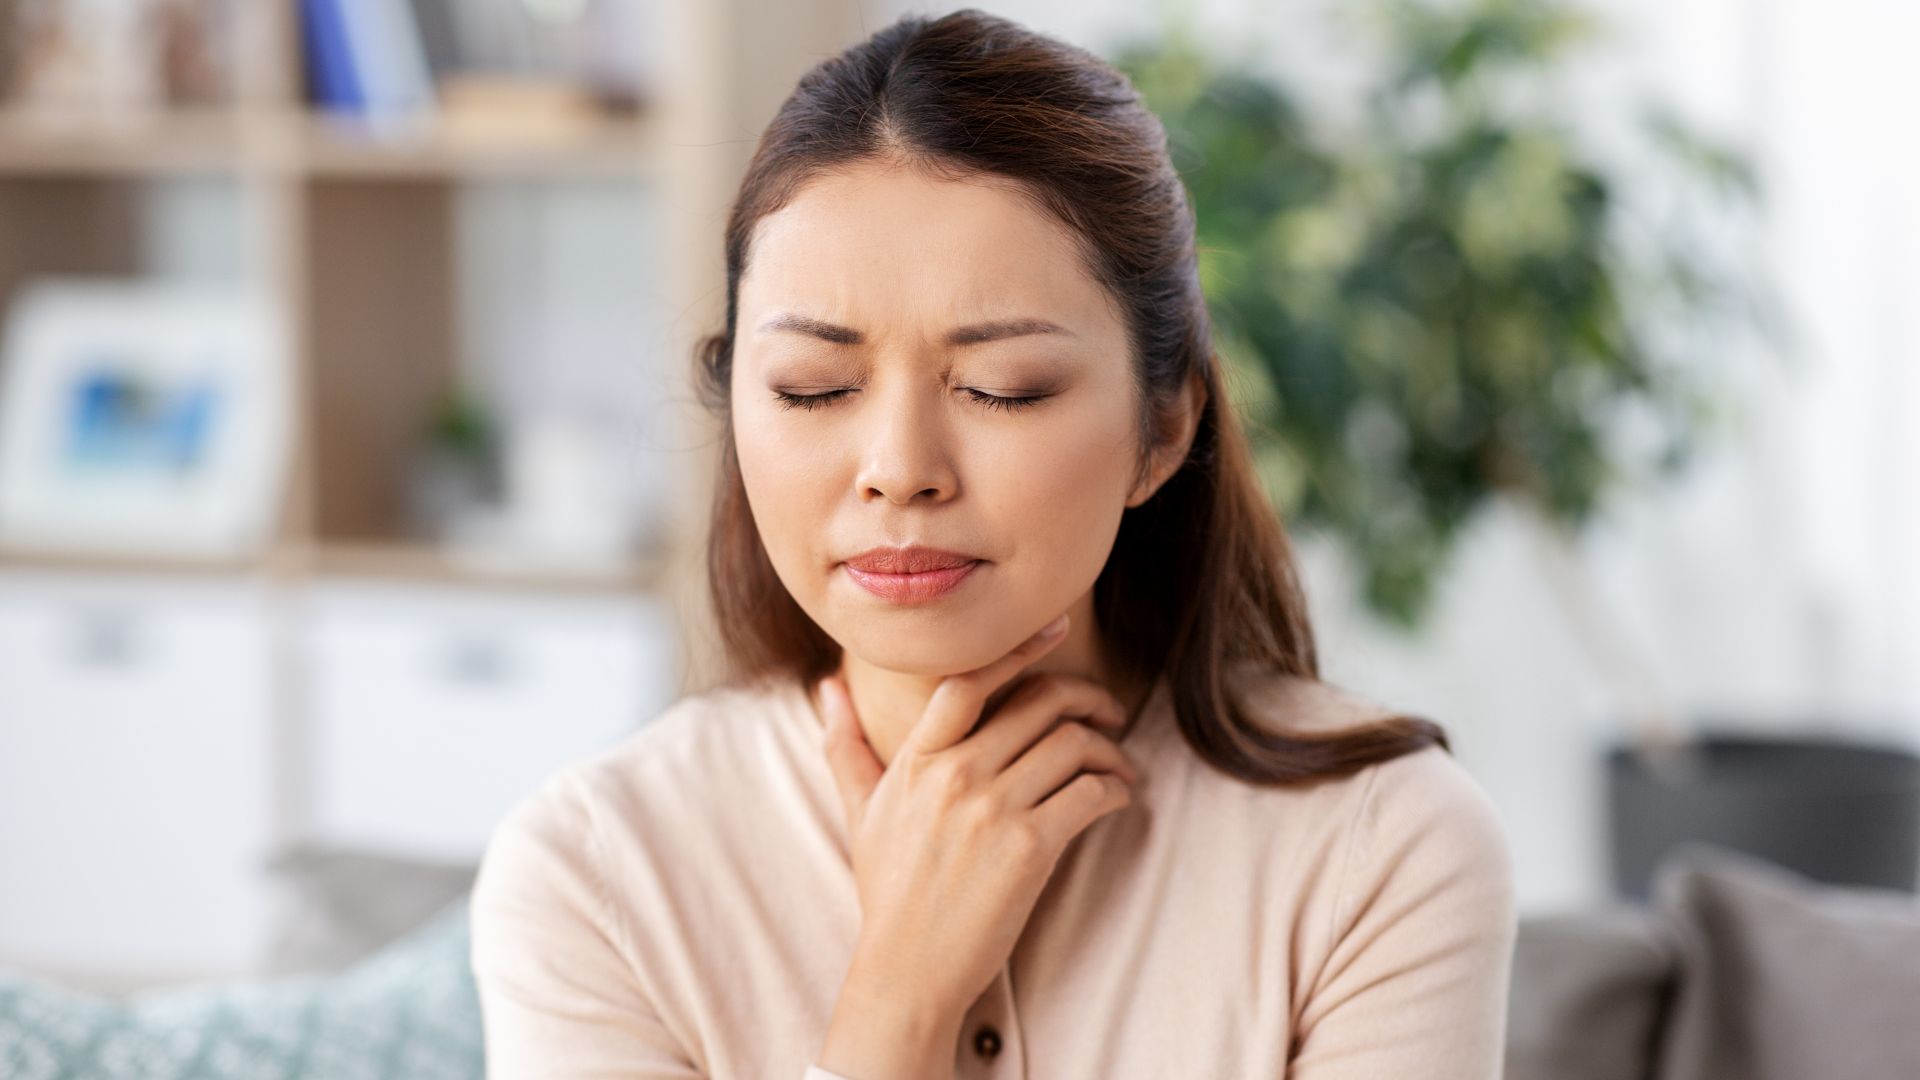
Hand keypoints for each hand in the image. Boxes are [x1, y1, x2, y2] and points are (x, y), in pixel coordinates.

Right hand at [816, 613, 1138, 1073]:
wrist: (907, 970)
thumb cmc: (888, 891)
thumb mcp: (861, 810)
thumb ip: (845, 743)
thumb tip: (824, 686)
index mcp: (917, 759)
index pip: (970, 679)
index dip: (1019, 647)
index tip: (1055, 628)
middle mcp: (955, 773)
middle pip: (1040, 702)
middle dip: (1087, 698)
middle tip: (1108, 712)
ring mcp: (992, 809)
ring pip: (1073, 744)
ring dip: (1109, 749)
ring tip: (1118, 766)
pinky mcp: (1029, 847)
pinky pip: (1089, 793)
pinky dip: (1114, 789)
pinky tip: (1117, 799)